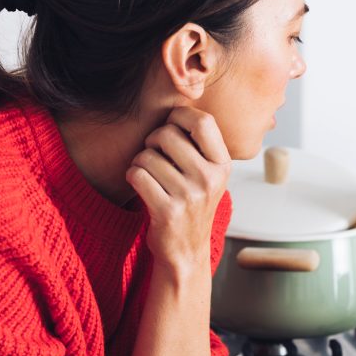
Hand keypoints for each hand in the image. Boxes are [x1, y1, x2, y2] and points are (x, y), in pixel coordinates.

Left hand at [127, 107, 231, 272]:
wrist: (186, 252)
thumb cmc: (191, 204)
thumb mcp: (208, 175)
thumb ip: (200, 145)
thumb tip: (176, 103)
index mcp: (223, 165)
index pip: (203, 122)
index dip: (179, 116)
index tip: (170, 125)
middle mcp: (210, 179)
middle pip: (168, 135)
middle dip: (153, 140)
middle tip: (154, 155)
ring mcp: (189, 196)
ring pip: (148, 155)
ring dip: (140, 162)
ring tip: (149, 175)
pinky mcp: (167, 211)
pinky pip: (137, 175)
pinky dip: (132, 176)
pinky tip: (140, 185)